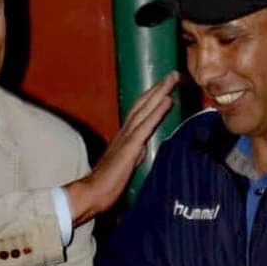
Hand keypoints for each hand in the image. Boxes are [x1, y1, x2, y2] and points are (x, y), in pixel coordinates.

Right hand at [65, 72, 178, 225]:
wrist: (94, 192)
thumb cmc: (108, 183)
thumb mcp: (126, 164)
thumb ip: (135, 153)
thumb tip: (144, 148)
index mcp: (124, 136)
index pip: (140, 111)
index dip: (152, 97)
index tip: (165, 86)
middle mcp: (125, 132)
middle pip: (142, 103)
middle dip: (158, 87)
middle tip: (173, 73)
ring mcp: (127, 137)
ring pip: (145, 108)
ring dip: (160, 91)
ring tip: (173, 78)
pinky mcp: (130, 146)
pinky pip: (146, 125)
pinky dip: (157, 111)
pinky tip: (167, 100)